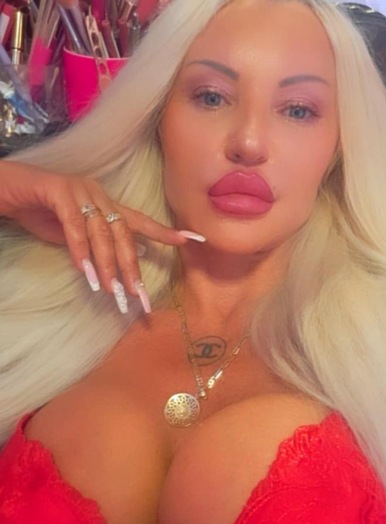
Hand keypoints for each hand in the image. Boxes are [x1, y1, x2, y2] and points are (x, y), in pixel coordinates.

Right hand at [0, 160, 204, 312]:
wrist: (8, 189)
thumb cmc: (40, 211)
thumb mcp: (74, 234)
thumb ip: (101, 244)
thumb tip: (135, 254)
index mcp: (106, 204)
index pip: (141, 220)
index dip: (164, 231)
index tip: (191, 241)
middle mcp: (99, 195)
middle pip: (123, 234)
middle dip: (131, 268)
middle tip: (138, 297)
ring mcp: (80, 191)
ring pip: (101, 233)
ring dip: (107, 265)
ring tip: (112, 292)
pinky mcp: (59, 191)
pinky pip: (74, 226)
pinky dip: (80, 250)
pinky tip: (86, 272)